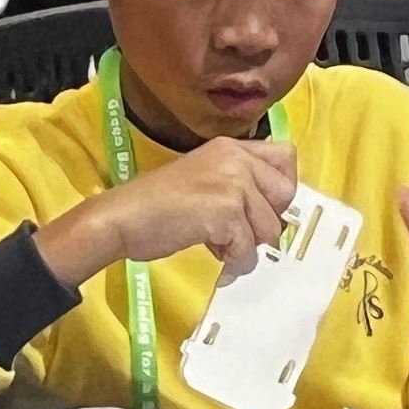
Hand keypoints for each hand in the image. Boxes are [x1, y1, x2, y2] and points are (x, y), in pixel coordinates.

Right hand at [44, 132, 297, 283]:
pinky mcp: (226, 212)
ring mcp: (233, 183)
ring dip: (245, 245)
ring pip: (270, 229)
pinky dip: (234, 262)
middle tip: (234, 228)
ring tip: (215, 240)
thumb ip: (238, 184)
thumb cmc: (155, 204)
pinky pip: (249, 250)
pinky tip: (212, 251)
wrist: (121, 217)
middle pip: (285, 195)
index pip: (286, 157)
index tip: (258, 206)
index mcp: (231, 146)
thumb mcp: (204, 177)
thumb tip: (274, 216)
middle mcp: (237, 158)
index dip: (279, 187)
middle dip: (264, 220)